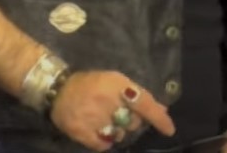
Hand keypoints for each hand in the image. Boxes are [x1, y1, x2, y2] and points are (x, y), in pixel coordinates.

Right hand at [49, 70, 174, 150]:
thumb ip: (138, 95)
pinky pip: (104, 145)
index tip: (169, 130)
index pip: (144, 103)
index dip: (158, 118)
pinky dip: (105, 141)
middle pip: (134, 123)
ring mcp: (93, 119)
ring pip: (120, 135)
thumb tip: (162, 110)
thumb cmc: (91, 83)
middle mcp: (107, 102)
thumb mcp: (115, 81)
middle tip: (118, 112)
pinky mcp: (82, 133)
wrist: (57, 89)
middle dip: (131, 120)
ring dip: (117, 130)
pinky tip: (97, 128)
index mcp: (116, 85)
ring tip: (105, 119)